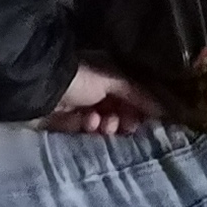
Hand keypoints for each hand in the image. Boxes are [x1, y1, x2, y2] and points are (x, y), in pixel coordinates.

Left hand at [41, 61, 169, 135]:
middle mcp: (95, 91)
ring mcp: (79, 107)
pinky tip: (88, 122)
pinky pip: (84, 130)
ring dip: (107, 125)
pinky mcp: (65, 122)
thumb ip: (138, 94)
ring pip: (103, 123)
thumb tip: (165, 109)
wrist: (41, 88)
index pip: (131, 96)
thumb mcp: (113, 80)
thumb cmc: (80, 78)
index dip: (140, 109)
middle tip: (124, 125)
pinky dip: (89, 127)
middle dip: (124, 120)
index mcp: (107, 76)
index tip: (147, 120)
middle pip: (118, 112)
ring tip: (103, 123)